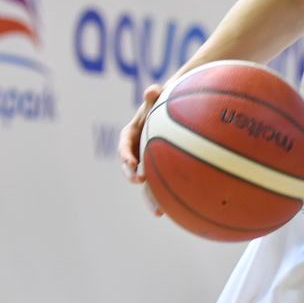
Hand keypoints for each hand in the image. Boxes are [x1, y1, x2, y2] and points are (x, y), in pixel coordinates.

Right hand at [119, 84, 165, 214]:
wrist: (178, 107)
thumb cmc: (166, 100)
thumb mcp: (160, 96)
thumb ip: (154, 95)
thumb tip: (151, 90)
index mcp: (133, 133)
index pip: (125, 143)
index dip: (125, 154)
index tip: (131, 162)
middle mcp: (139, 149)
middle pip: (131, 166)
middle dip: (133, 176)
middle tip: (139, 181)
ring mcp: (150, 160)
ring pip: (147, 181)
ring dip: (149, 196)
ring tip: (158, 211)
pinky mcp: (162, 168)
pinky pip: (163, 184)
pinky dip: (167, 196)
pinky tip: (177, 211)